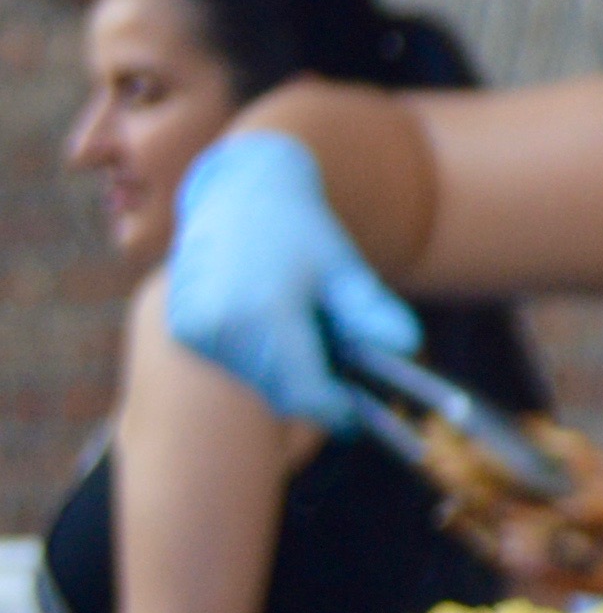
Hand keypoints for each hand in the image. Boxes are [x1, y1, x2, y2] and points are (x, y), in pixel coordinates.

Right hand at [158, 133, 419, 433]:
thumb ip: (373, 312)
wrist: (239, 193)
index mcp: (265, 313)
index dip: (336, 412)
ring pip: (257, 381)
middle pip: (281, 392)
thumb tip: (408, 347)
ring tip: (307, 334)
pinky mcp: (184, 327)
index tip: (358, 420)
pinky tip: (274, 324)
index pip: (304, 393)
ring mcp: (197, 327)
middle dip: (316, 393)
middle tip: (344, 384)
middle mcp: (223, 324)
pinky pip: (234, 363)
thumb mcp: (346, 269)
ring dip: (287, 375)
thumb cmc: (302, 232)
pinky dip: (261, 359)